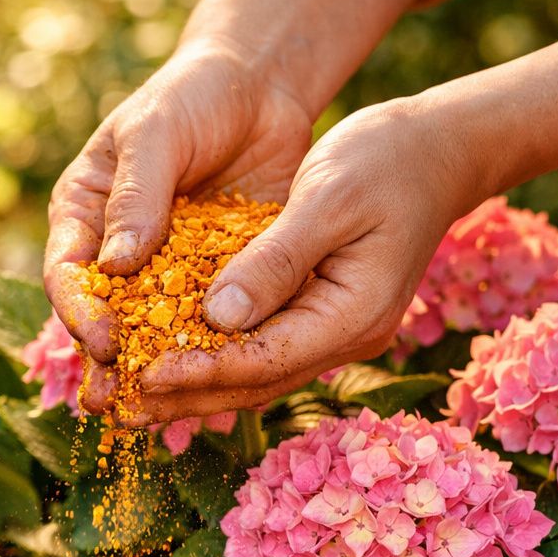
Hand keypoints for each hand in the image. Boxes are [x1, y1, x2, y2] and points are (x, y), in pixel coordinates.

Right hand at [43, 43, 314, 411]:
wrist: (260, 88)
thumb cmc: (193, 96)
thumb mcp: (156, 133)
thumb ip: (138, 195)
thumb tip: (114, 266)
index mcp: (83, 215)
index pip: (69, 273)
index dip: (81, 311)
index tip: (103, 340)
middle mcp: (116, 251)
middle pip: (102, 317)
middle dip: (108, 364)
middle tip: (113, 406)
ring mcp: (165, 271)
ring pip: (152, 332)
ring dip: (151, 375)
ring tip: (152, 418)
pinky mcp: (213, 279)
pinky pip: (205, 324)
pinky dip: (207, 357)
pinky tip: (214, 392)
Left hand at [121, 97, 481, 423]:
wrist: (440, 149)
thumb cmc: (387, 159)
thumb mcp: (327, 197)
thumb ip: (275, 259)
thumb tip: (216, 318)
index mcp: (353, 315)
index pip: (264, 360)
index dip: (200, 371)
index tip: (141, 373)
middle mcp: (344, 337)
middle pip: (252, 383)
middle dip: (184, 397)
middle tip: (118, 407)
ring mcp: (334, 331)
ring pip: (252, 375)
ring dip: (190, 389)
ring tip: (127, 399)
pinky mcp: (318, 315)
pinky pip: (257, 348)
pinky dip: (209, 358)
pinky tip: (164, 362)